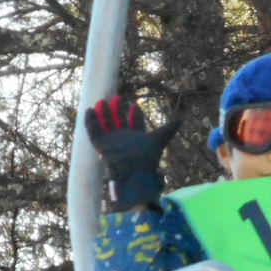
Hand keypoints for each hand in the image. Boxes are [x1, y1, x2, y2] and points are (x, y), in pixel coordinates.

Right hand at [85, 95, 178, 210]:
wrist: (134, 173)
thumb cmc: (147, 159)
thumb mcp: (158, 140)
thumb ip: (168, 129)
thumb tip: (181, 119)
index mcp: (137, 138)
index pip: (136, 124)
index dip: (136, 115)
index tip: (136, 105)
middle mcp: (124, 140)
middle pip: (119, 122)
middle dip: (117, 111)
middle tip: (117, 98)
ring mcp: (112, 142)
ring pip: (106, 124)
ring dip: (104, 113)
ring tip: (102, 101)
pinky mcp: (101, 145)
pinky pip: (93, 131)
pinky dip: (90, 121)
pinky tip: (89, 110)